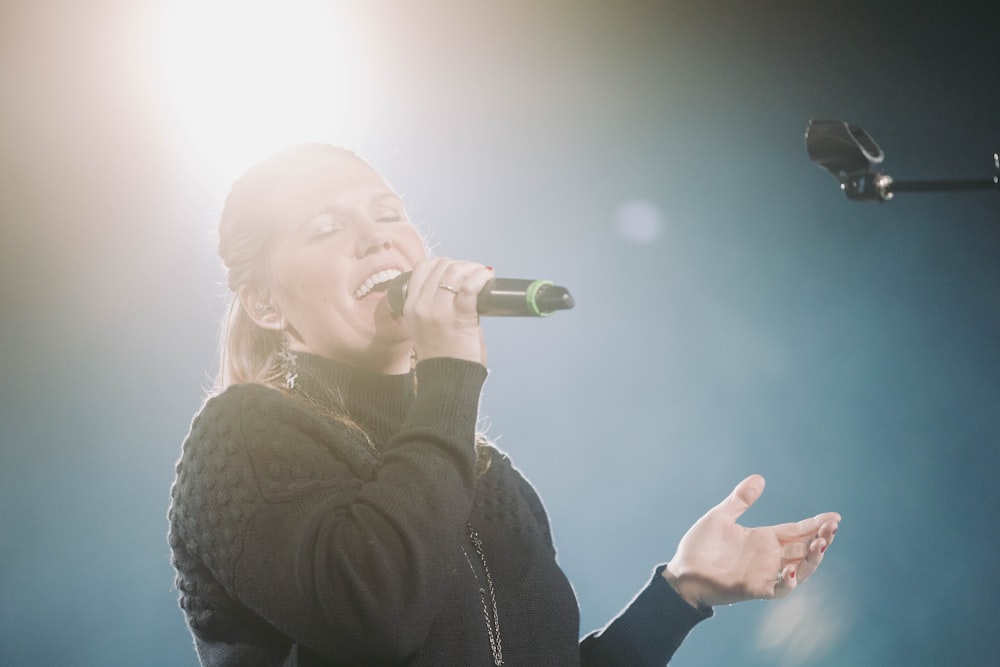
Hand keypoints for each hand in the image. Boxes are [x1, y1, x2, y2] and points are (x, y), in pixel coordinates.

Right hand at [403, 257, 492, 364]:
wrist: (447, 380)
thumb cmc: (443, 354)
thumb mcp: (426, 325)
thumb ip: (435, 304)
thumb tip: (458, 285)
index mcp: (411, 306)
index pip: (422, 268)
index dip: (442, 263)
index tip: (456, 270)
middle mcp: (421, 305)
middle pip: (441, 266)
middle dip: (460, 265)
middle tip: (474, 273)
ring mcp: (439, 311)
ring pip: (455, 271)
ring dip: (472, 268)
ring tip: (482, 276)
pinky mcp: (459, 317)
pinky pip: (470, 286)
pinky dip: (481, 277)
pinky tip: (487, 278)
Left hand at [663, 474, 839, 608]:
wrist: (681, 573)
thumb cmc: (700, 547)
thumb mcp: (720, 517)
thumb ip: (740, 500)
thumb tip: (759, 478)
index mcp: (763, 539)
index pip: (797, 530)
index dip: (816, 524)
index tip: (835, 516)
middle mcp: (768, 557)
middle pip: (804, 549)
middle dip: (821, 539)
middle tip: (832, 528)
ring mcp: (763, 573)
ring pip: (799, 569)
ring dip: (812, 558)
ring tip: (821, 543)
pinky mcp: (753, 588)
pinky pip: (777, 588)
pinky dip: (787, 581)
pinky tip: (790, 568)